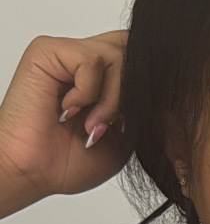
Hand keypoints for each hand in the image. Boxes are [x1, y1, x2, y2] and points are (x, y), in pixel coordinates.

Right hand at [0, 32, 129, 218]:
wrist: (33, 173)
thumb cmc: (66, 161)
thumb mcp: (125, 137)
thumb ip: (143, 108)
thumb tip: (163, 85)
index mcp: (102, 77)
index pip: (140, 57)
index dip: (147, 85)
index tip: (131, 123)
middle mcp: (84, 60)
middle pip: (133, 51)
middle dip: (132, 94)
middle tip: (110, 126)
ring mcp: (66, 53)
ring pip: (118, 55)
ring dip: (112, 99)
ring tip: (90, 125)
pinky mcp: (47, 50)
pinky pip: (92, 59)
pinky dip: (88, 92)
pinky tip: (68, 110)